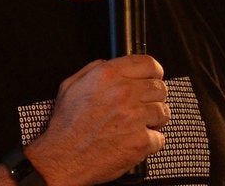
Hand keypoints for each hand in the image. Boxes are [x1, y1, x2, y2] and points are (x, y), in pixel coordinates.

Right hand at [22, 55, 168, 185]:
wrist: (61, 160)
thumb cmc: (66, 127)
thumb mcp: (72, 86)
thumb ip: (95, 69)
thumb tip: (111, 64)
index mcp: (109, 75)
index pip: (149, 64)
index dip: (154, 73)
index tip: (153, 80)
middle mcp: (124, 93)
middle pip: (160, 88)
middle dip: (153, 99)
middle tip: (142, 108)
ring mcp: (134, 117)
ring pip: (163, 112)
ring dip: (154, 121)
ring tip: (139, 126)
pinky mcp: (140, 141)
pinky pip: (159, 138)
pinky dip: (150, 143)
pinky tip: (135, 142)